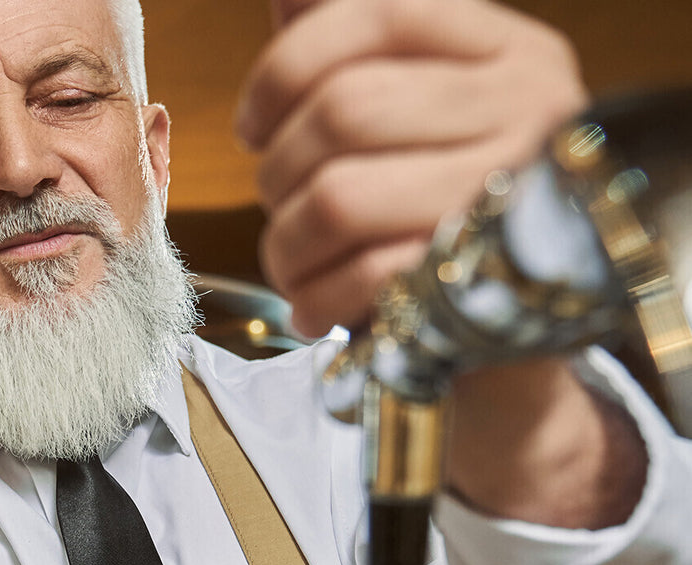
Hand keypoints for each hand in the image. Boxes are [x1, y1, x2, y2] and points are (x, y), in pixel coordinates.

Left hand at [237, 0, 587, 336]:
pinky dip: (315, 298)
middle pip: (342, 111)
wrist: (522, 322)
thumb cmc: (450, 209)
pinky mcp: (480, 279)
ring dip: (286, 245)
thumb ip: (357, 52)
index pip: (371, 17)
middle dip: (279, 170)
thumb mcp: (422, 113)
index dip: (283, 70)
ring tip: (293, 264)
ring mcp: (505, 197)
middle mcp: (523, 109)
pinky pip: (363, 276)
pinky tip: (311, 308)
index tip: (253, 126)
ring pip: (338, 199)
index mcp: (505, 51)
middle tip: (280, 206)